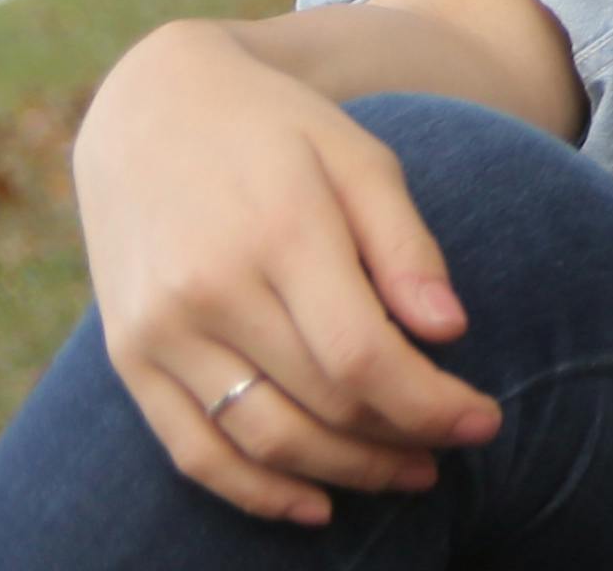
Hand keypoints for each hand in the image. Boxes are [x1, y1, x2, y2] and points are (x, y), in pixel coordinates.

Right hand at [72, 19, 500, 523]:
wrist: (152, 109)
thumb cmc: (280, 131)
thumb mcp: (361, 158)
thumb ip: (405, 246)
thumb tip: (450, 333)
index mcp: (280, 234)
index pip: (364, 355)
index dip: (430, 403)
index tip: (485, 421)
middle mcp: (209, 292)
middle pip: (321, 402)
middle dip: (401, 438)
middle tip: (456, 444)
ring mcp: (159, 333)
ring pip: (262, 440)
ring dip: (344, 472)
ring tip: (406, 474)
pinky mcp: (127, 361)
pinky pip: (192, 452)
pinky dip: (255, 491)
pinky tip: (315, 504)